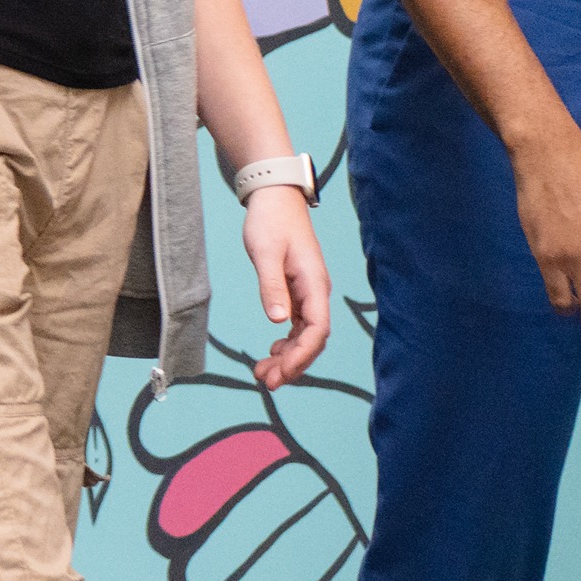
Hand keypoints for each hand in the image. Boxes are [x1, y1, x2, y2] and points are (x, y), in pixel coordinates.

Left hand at [238, 184, 335, 386]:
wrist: (275, 198)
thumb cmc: (270, 221)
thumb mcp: (265, 252)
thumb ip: (272, 286)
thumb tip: (278, 321)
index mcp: (314, 284)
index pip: (317, 330)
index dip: (302, 355)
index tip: (282, 373)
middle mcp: (317, 291)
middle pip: (313, 339)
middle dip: (294, 364)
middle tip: (267, 382)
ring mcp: (309, 292)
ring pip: (305, 335)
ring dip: (288, 357)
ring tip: (263, 374)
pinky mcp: (298, 290)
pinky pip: (298, 325)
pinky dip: (286, 342)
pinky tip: (272, 353)